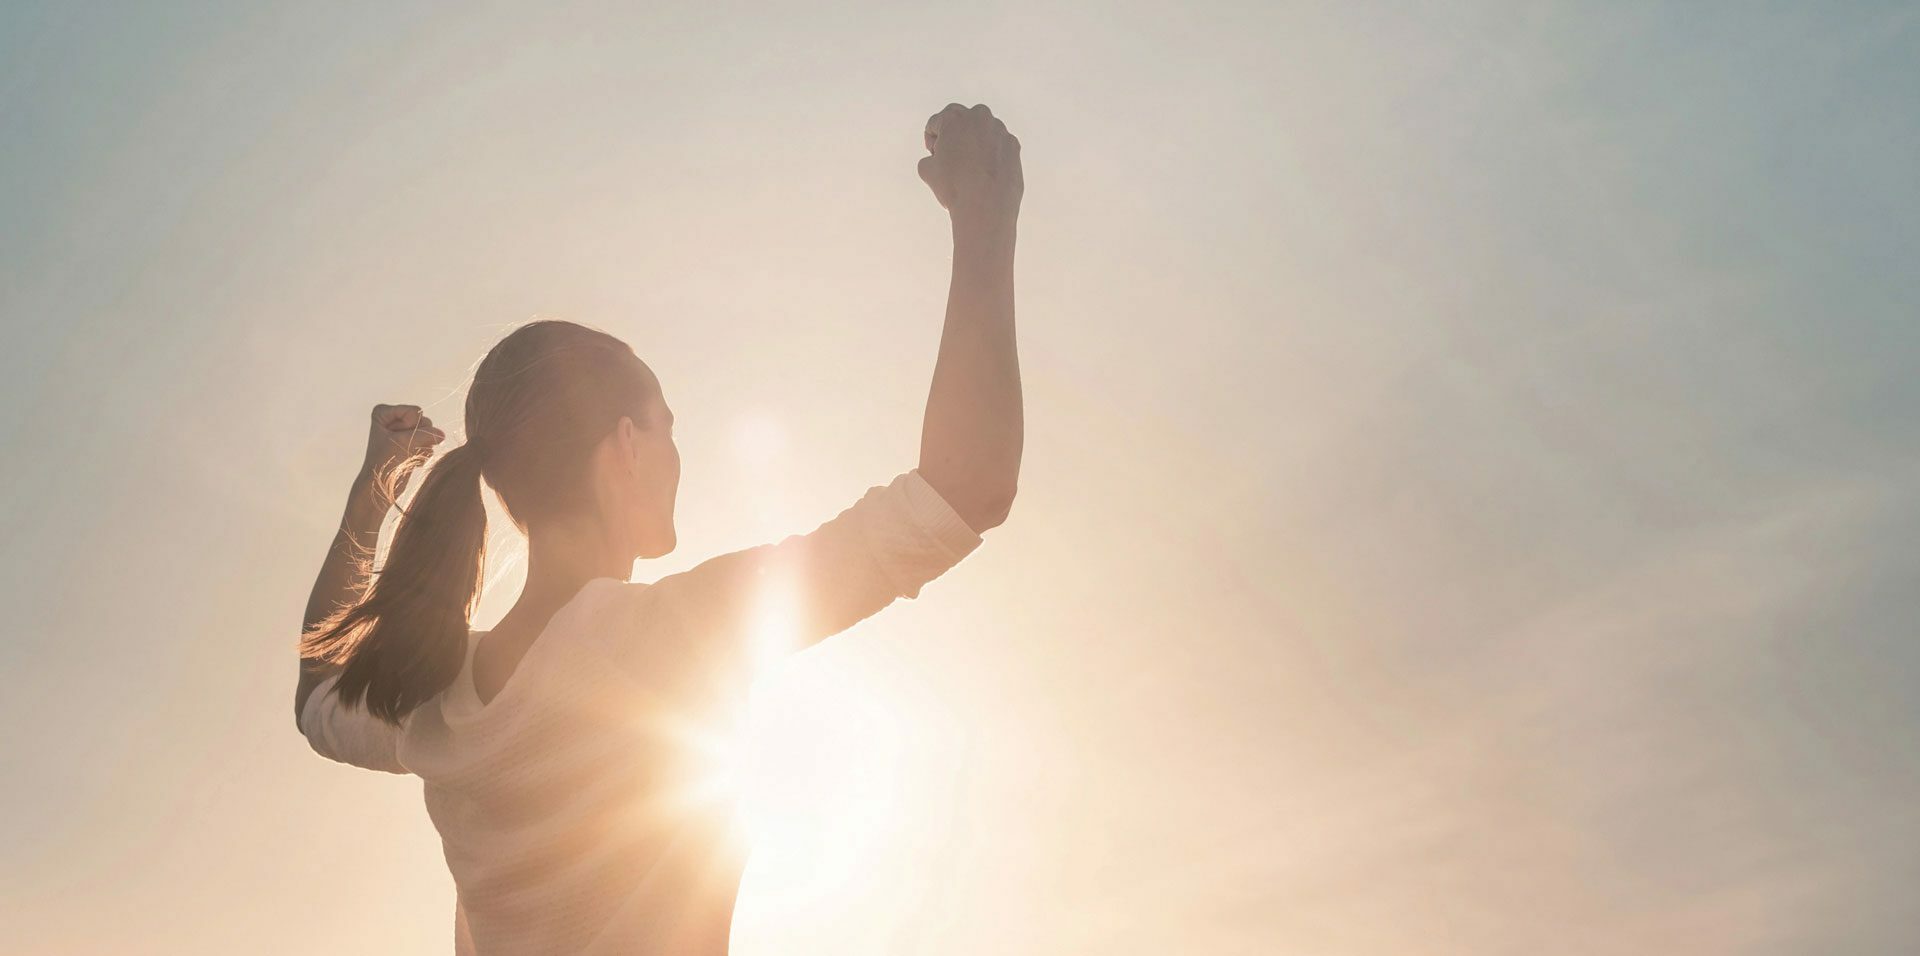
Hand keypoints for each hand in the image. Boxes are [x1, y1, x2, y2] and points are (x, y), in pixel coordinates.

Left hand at [359, 403, 445, 495]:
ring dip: (421, 446)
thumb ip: (426, 433)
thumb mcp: (404, 442)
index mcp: (383, 412)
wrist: (381, 487)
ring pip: (428, 432)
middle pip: (422, 420)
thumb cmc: (384, 462)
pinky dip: (422, 453)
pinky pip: (429, 443)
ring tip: (407, 456)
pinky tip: (411, 461)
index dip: (410, 427)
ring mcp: (403, 432)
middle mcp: (393, 419)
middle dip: (418, 437)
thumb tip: (442, 435)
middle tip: (403, 449)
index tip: (395, 440)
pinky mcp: (411, 444)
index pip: (414, 411)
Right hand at [918, 103, 1022, 230]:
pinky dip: (992, 154)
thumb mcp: (926, 170)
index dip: (932, 140)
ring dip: (975, 143)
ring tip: (970, 168)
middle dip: (955, 136)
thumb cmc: (956, 187)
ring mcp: (1000, 131)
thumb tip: (937, 160)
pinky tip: (985, 172)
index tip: (935, 153)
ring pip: (982, 132)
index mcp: (954, 118)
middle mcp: (979, 118)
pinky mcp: (1014, 146)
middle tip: (951, 158)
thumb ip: (930, 156)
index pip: (936, 122)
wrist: (986, 207)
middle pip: (962, 121)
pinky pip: (999, 145)